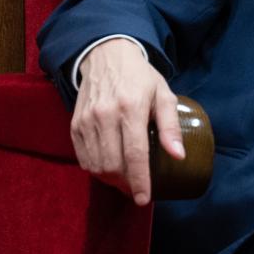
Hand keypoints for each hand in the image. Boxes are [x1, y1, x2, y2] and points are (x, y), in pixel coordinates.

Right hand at [71, 38, 183, 205]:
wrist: (106, 55)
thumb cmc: (140, 77)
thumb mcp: (163, 94)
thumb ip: (170, 126)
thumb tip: (178, 156)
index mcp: (131, 107)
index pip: (135, 154)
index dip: (140, 181)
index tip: (144, 199)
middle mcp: (105, 114)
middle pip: (112, 164)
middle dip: (125, 183)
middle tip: (136, 188)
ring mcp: (87, 120)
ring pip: (96, 165)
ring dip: (110, 179)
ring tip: (124, 180)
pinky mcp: (75, 124)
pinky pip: (83, 157)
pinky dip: (95, 169)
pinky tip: (108, 168)